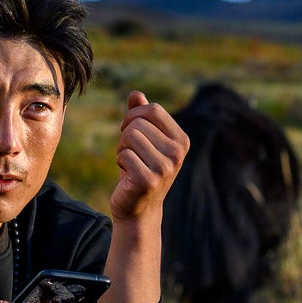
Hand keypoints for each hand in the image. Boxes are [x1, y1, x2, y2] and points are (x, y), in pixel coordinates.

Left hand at [108, 91, 187, 222]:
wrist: (139, 209)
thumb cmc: (141, 170)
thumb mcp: (144, 141)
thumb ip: (141, 117)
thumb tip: (136, 94)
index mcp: (181, 140)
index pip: (154, 110)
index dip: (134, 114)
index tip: (127, 128)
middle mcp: (177, 153)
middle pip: (138, 123)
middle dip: (125, 135)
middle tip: (129, 152)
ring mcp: (165, 168)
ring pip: (130, 137)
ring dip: (122, 149)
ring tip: (129, 163)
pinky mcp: (149, 180)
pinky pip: (124, 156)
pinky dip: (120, 163)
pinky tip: (127, 176)